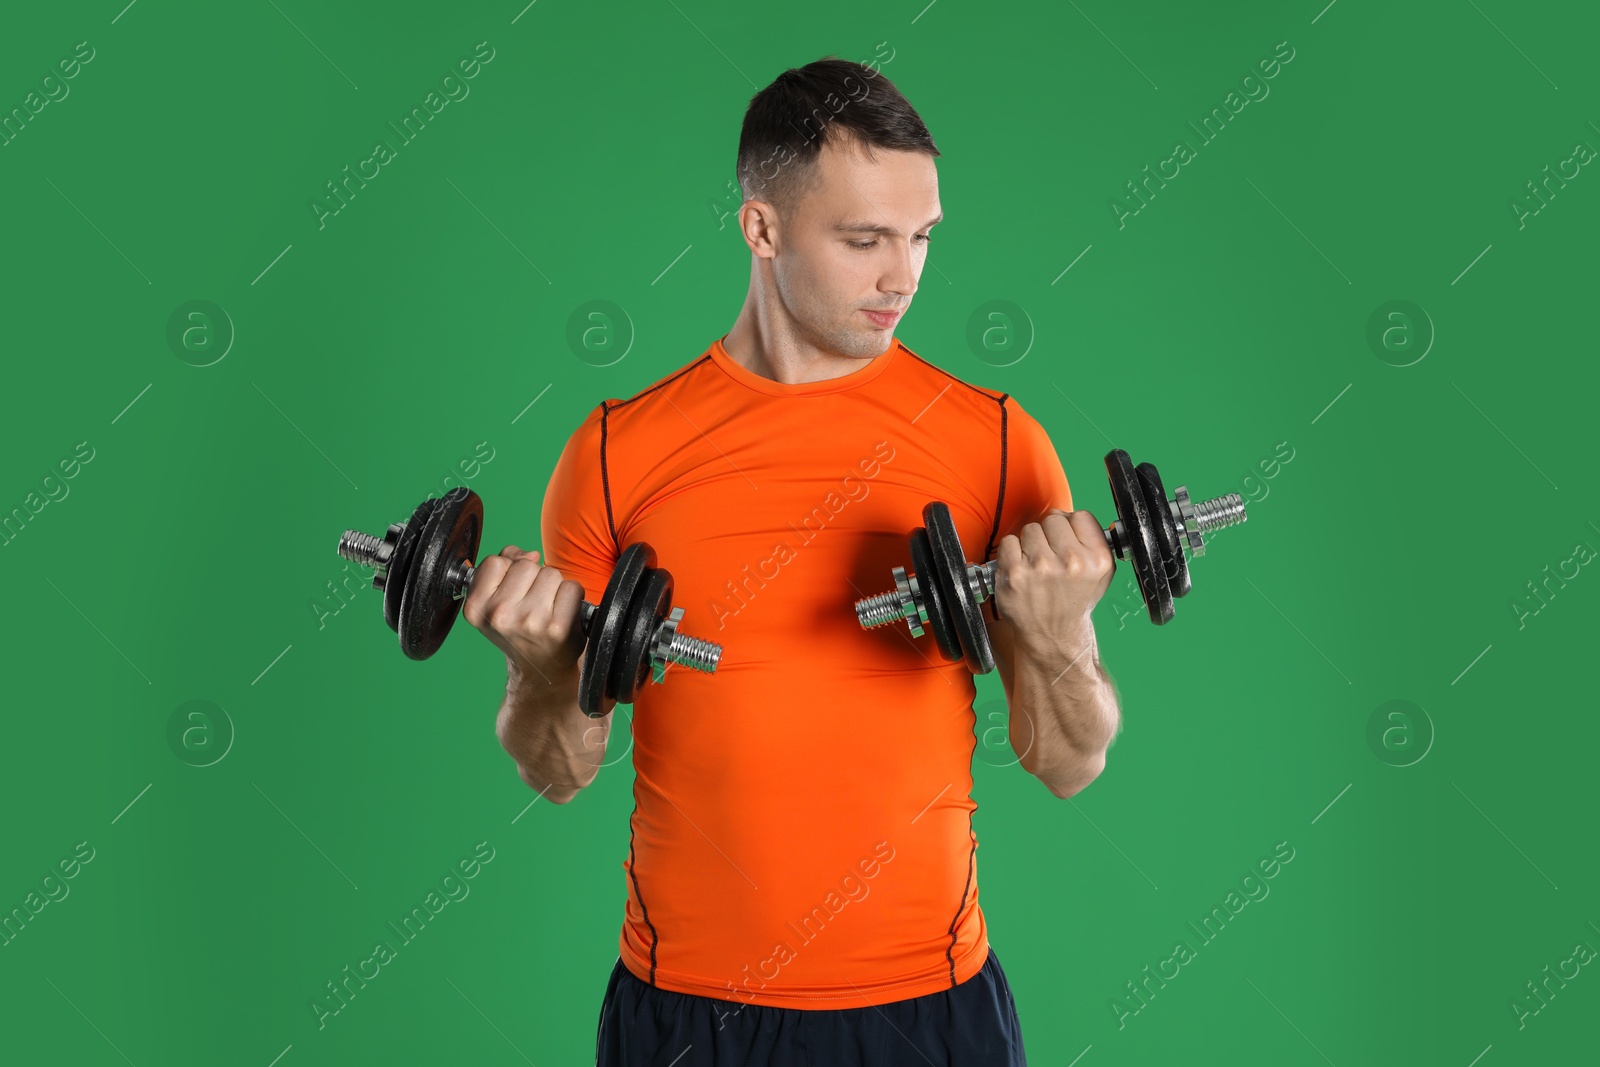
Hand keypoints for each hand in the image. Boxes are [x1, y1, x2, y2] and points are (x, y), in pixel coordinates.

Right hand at [461, 545, 588, 682]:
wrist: (540, 668)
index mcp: (477, 608)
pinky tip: (562, 614)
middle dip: (533, 577)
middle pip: (526, 565)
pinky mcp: (558, 627)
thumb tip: (531, 555)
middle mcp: (500, 616)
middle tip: (532, 602)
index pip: (495, 562)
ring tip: (547, 609)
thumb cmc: (520, 630)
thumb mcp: (496, 601)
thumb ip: (505, 567)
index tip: (512, 588)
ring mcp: (530, 621)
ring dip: (554, 586)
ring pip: (550, 573)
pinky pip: (571, 587)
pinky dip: (572, 597)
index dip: (508, 569)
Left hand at [991, 509, 1114, 650]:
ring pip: (1030, 529)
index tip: (1065, 540)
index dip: (1070, 526)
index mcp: (1097, 559)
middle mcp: (1072, 563)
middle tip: (1050, 556)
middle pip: (1053, 519)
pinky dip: (1011, 553)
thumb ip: (1093, 540)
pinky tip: (1022, 570)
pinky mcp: (1014, 573)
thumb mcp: (1101, 574)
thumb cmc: (1074, 601)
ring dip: (1030, 544)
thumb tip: (1070, 516)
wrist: (1053, 635)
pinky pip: (1009, 542)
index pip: (1079, 516)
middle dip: (1049, 535)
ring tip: (1036, 566)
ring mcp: (1041, 567)